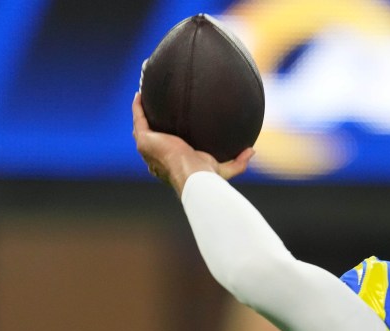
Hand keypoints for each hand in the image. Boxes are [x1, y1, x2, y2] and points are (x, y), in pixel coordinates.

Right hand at [132, 92, 253, 195]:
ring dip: (142, 112)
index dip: (166, 139)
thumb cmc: (206, 176)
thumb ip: (238, 162)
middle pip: (151, 138)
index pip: (166, 151)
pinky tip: (141, 94)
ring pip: (141, 127)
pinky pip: (138, 119)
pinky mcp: (145, 140)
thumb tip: (251, 151)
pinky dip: (138, 106)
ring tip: (145, 97)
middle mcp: (156, 158)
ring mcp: (148, 149)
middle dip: (151, 124)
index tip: (173, 126)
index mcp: (171, 165)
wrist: (193, 176)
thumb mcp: (224, 169)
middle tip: (156, 109)